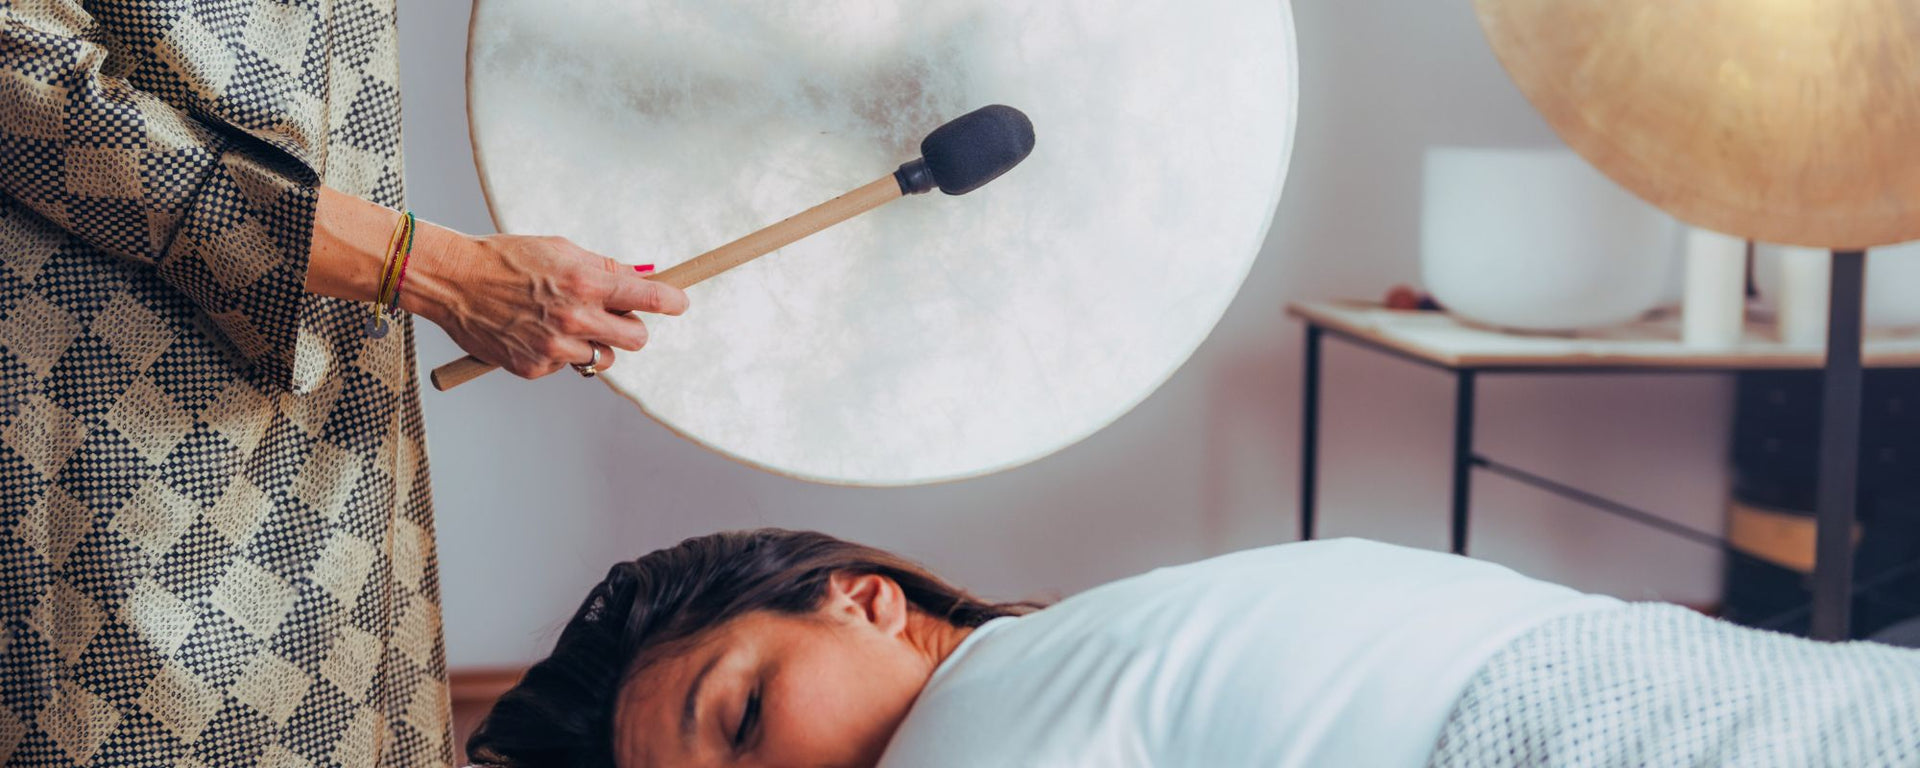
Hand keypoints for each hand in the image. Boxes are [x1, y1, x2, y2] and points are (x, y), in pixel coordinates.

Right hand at [402, 227, 688, 378]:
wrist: (453, 282)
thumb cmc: (506, 259)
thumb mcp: (559, 249)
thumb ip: (602, 267)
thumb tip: (639, 276)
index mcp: (584, 282)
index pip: (646, 298)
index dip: (671, 301)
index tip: (680, 303)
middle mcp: (574, 317)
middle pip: (637, 339)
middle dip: (632, 328)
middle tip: (617, 318)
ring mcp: (555, 347)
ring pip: (603, 357)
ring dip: (595, 343)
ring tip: (564, 323)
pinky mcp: (535, 368)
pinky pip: (567, 366)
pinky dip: (560, 352)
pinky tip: (535, 332)